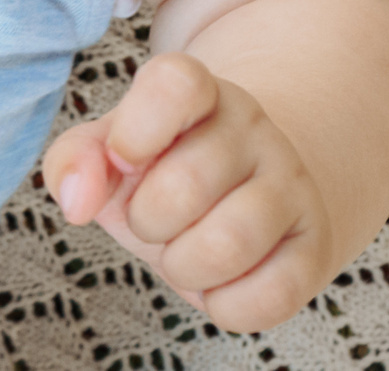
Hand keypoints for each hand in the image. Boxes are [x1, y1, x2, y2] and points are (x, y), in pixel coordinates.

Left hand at [40, 52, 332, 333]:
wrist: (247, 191)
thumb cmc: (165, 171)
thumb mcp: (114, 152)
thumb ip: (74, 161)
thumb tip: (76, 202)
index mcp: (198, 90)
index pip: (176, 83)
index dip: (136, 129)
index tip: (123, 158)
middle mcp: (252, 126)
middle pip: (184, 186)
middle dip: (147, 221)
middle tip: (154, 219)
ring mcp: (290, 182)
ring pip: (229, 244)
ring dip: (183, 268)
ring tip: (184, 253)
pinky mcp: (313, 245)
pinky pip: (269, 296)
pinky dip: (226, 306)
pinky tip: (219, 282)